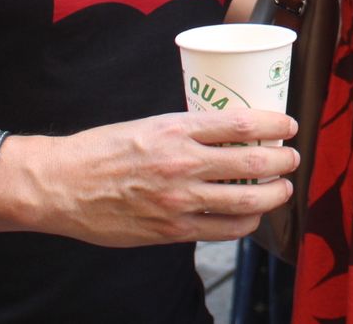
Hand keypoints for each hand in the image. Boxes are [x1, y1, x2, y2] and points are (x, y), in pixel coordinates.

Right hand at [0, 110, 299, 245]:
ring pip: (247, 200)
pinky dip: (246, 222)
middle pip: (254, 162)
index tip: (289, 125)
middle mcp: (182, 163)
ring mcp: (179, 199)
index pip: (242, 122)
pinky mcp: (171, 230)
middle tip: (292, 159)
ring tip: (281, 189)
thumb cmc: (102, 150)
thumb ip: (188, 130)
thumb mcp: (149, 124)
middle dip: (284, 161)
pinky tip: (250, 216)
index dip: (275, 124)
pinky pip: (223, 230)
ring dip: (274, 195)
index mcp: (177, 128)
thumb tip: (230, 133)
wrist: (60, 184)